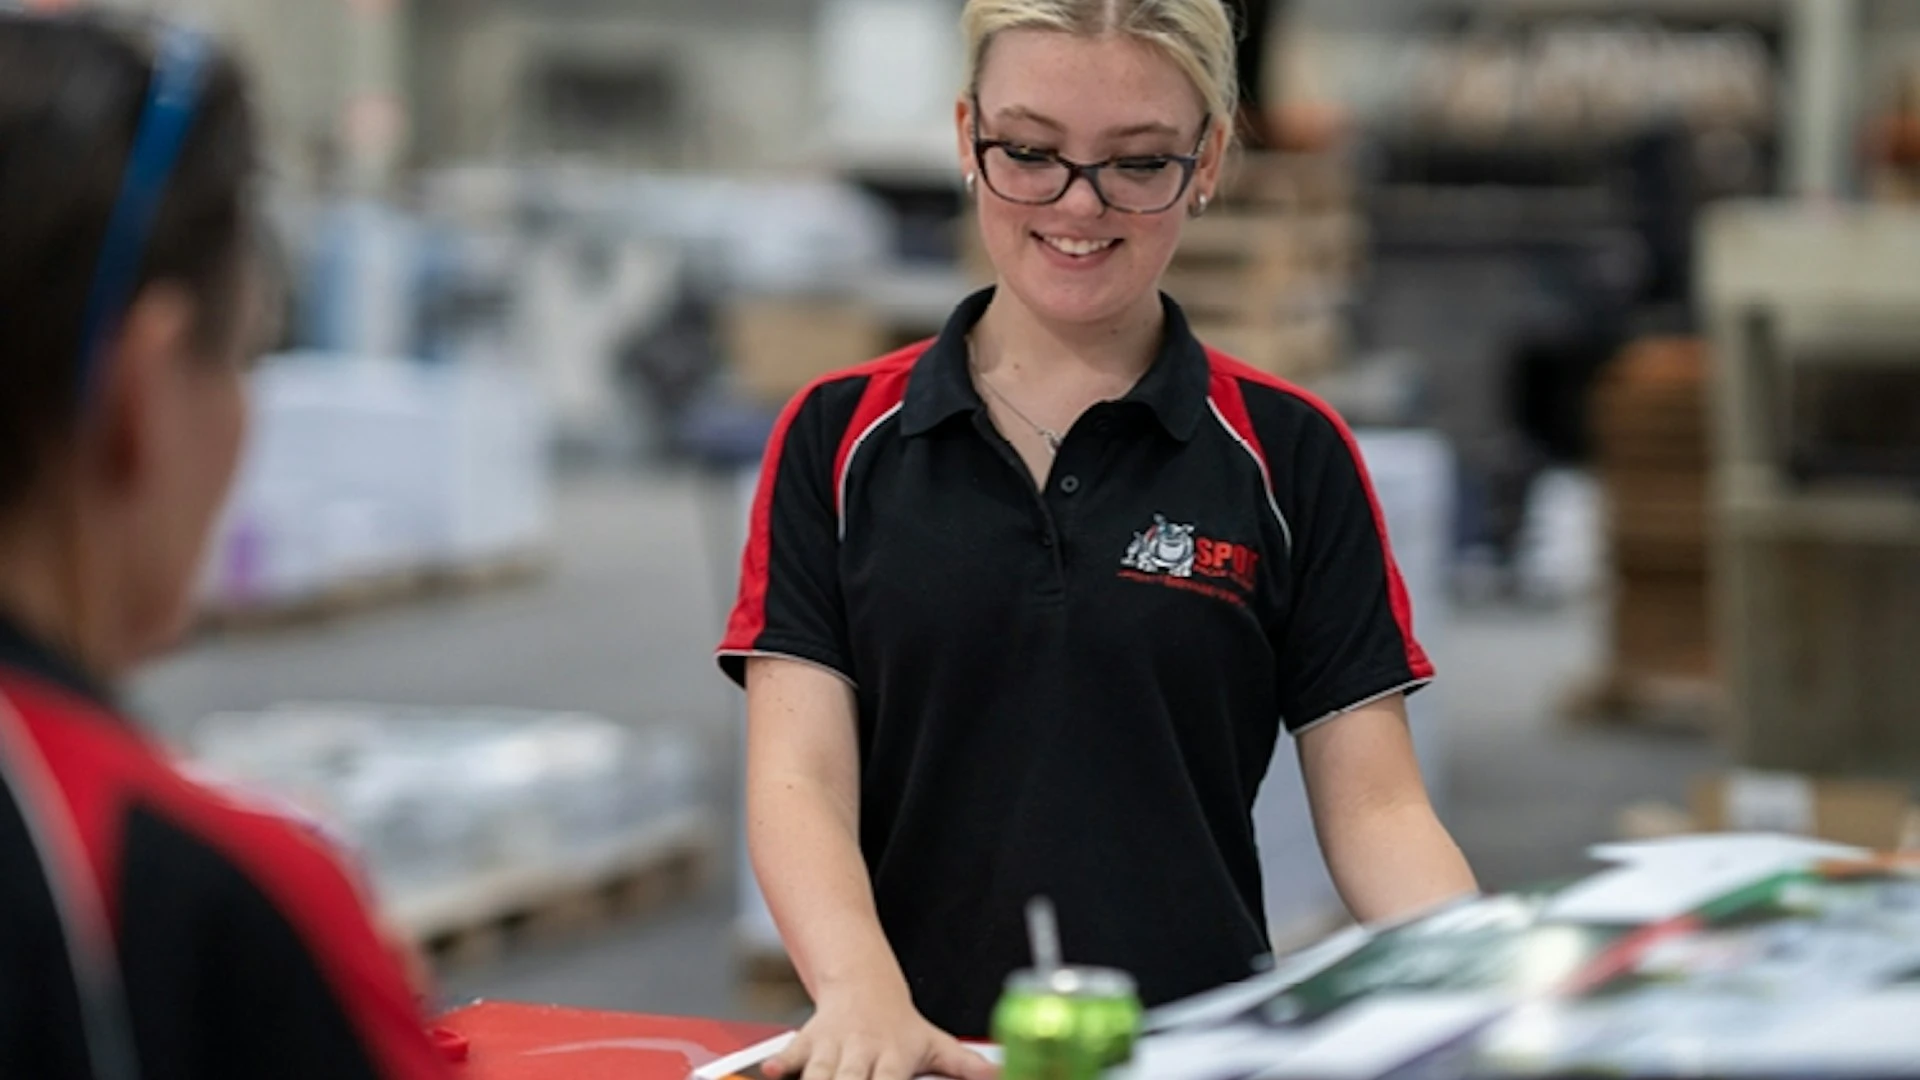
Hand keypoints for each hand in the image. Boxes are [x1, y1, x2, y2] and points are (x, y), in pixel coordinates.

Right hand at [763, 984, 996, 1079]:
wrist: (863, 981)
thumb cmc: (900, 1024)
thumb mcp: (935, 1042)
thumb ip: (964, 1066)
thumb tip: (998, 1074)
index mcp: (893, 1055)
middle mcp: (862, 1051)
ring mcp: (832, 1046)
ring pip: (819, 1073)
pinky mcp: (807, 1041)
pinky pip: (790, 1054)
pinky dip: (780, 1064)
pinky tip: (770, 1071)